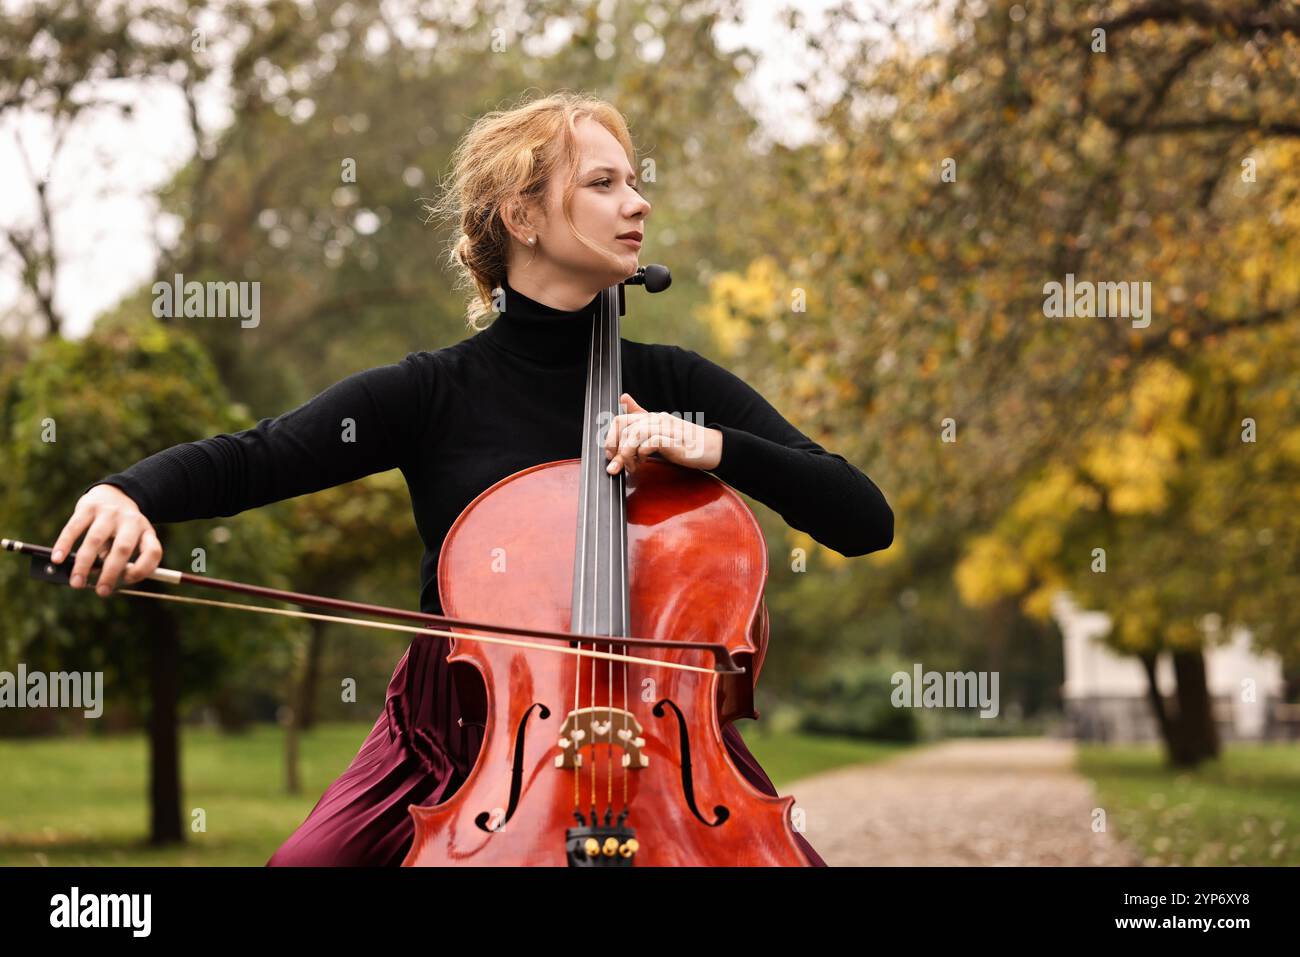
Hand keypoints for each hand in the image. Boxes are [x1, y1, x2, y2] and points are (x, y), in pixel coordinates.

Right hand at [50, 484, 163, 595]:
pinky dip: (64, 544)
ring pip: (96, 539)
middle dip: (111, 573)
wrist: (114, 493)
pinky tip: (58, 558)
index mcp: (146, 531)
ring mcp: (109, 512)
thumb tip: (97, 578)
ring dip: (84, 564)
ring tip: (76, 582)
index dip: (143, 569)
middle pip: (123, 548)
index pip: (153, 551)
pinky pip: (74, 527)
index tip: (128, 580)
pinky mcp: (88, 507)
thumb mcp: (131, 540)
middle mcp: (130, 521)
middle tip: (101, 592)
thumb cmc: (121, 528)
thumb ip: (118, 558)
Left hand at [603, 393, 722, 475]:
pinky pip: (651, 442)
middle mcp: (656, 419)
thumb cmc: (684, 442)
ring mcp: (666, 428)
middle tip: (615, 465)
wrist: (711, 449)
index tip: (611, 456)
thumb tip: (623, 397)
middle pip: (624, 427)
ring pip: (635, 434)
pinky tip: (644, 462)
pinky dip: (642, 453)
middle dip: (614, 448)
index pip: (620, 420)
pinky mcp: (674, 440)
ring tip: (630, 467)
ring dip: (627, 453)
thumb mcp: (659, 429)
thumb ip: (641, 417)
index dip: (610, 438)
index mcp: (650, 417)